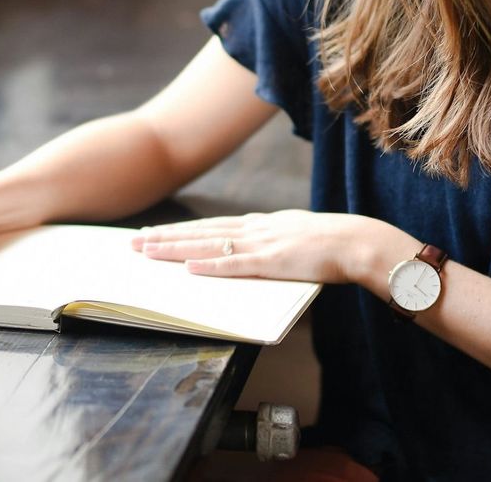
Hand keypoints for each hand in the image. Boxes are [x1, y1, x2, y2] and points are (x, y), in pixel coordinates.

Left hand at [130, 209, 382, 283]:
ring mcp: (261, 244)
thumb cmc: (331, 244)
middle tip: (134, 242)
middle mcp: (254, 229)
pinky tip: (188, 267)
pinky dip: (210, 265)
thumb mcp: (294, 236)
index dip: (180, 230)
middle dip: (165, 237)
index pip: (210, 226)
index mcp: (260, 224)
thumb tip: (252, 250)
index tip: (154, 233)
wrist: (357, 242)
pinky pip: (235, 265)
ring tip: (148, 251)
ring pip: (208, 245)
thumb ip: (271, 242)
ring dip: (176, 248)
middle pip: (200, 232)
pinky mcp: (272, 262)